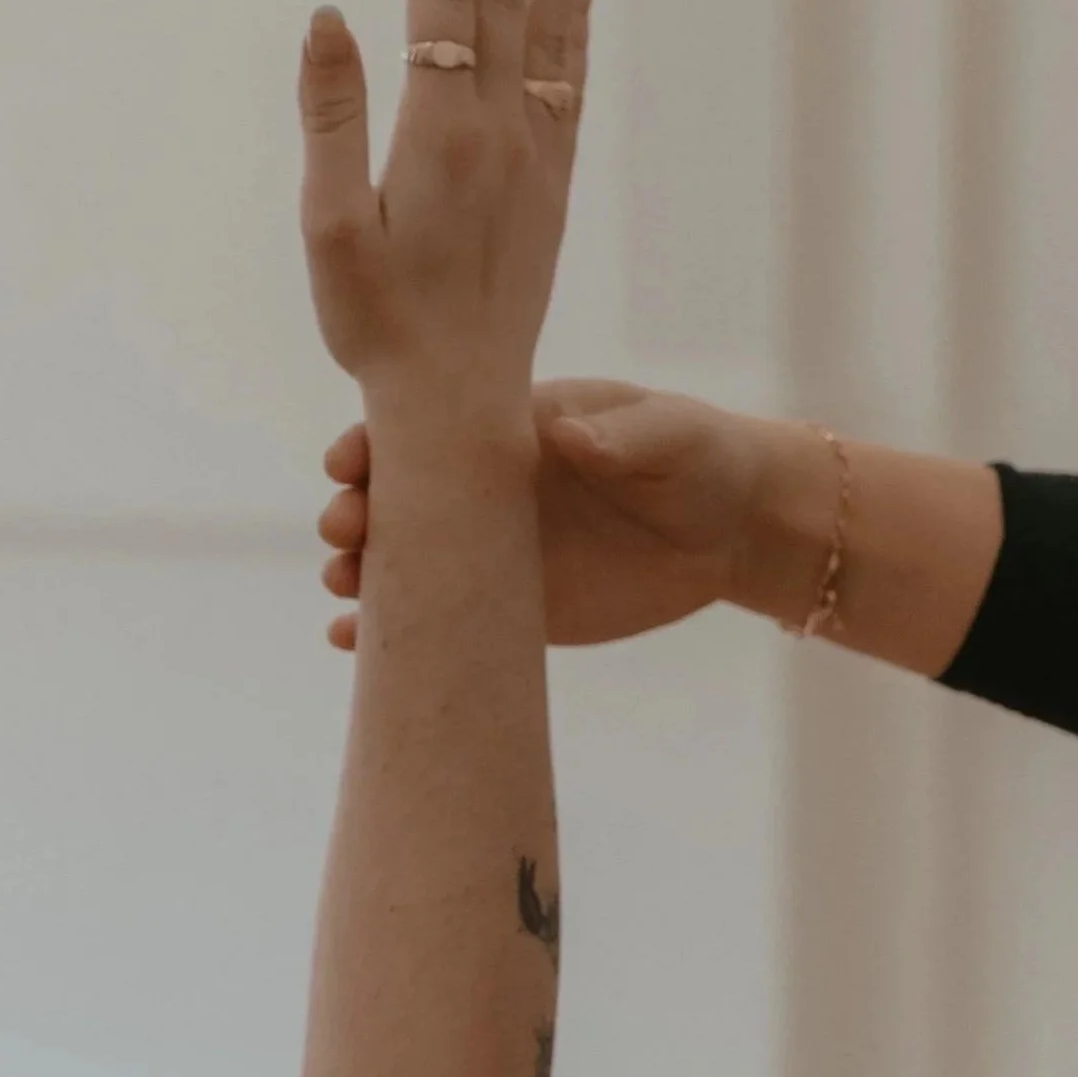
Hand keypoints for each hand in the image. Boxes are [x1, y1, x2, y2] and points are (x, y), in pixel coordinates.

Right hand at [299, 0, 597, 431]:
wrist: (460, 406)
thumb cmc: (380, 327)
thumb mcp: (331, 224)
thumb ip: (331, 115)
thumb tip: (332, 14)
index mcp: (439, 131)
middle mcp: (499, 132)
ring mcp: (533, 158)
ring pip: (550, 29)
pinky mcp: (551, 188)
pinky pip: (568, 85)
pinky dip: (574, 26)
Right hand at [319, 381, 799, 650]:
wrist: (733, 528)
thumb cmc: (698, 457)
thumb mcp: (669, 435)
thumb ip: (620, 436)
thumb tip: (569, 436)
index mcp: (511, 432)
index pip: (427, 432)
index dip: (378, 444)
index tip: (348, 464)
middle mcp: (489, 490)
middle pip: (402, 498)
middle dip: (359, 512)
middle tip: (345, 532)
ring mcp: (497, 551)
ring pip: (412, 561)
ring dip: (366, 572)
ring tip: (344, 587)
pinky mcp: (520, 609)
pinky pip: (450, 620)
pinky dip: (401, 633)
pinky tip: (354, 645)